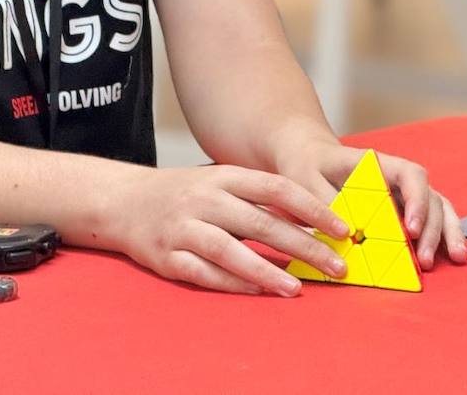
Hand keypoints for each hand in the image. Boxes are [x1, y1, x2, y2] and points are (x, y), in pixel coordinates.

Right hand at [106, 163, 351, 296]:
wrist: (124, 201)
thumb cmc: (188, 193)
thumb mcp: (223, 183)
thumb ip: (261, 198)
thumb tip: (314, 220)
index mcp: (226, 177)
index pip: (278, 189)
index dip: (313, 209)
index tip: (342, 229)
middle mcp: (206, 199)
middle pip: (261, 223)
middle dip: (303, 246)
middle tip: (335, 265)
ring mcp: (184, 228)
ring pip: (231, 250)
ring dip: (267, 271)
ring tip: (297, 287)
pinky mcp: (166, 256)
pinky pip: (203, 273)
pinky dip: (232, 282)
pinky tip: (258, 290)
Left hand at [285, 141, 466, 269]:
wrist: (309, 158)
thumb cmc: (308, 167)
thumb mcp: (307, 181)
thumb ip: (327, 205)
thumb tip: (348, 233)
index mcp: (378, 165)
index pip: (410, 175)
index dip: (417, 200)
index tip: (410, 229)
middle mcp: (398, 178)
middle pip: (430, 196)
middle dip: (434, 228)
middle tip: (425, 261)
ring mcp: (403, 194)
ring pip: (437, 207)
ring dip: (446, 232)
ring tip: (455, 258)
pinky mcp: (402, 210)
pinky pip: (428, 220)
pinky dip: (440, 236)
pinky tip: (448, 255)